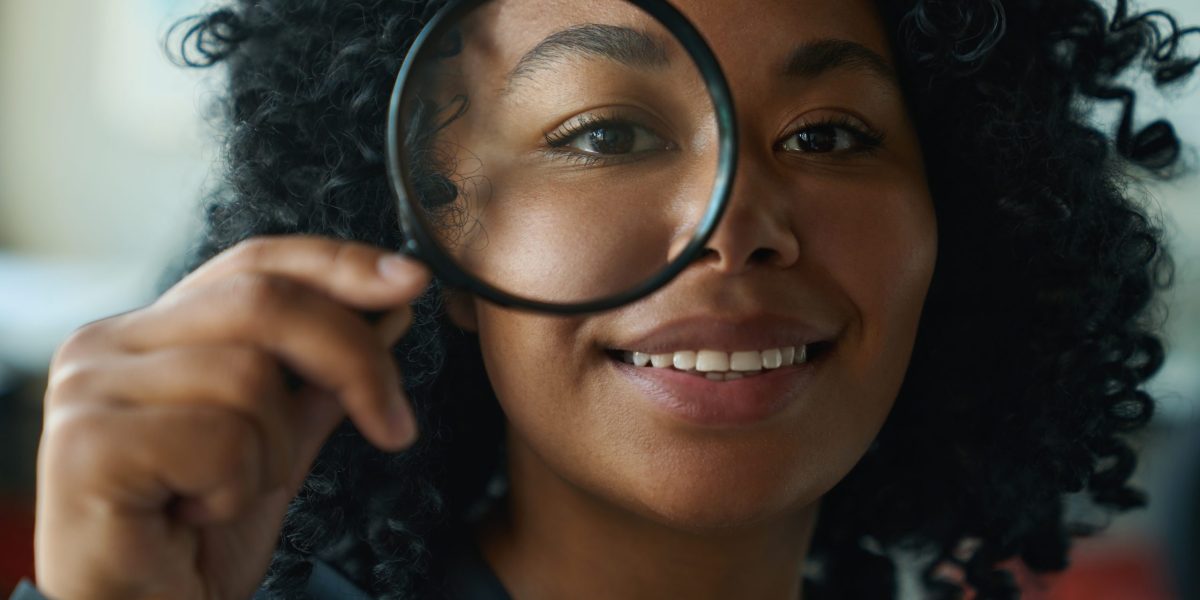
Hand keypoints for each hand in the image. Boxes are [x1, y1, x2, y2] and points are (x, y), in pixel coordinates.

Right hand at [34, 236, 430, 599]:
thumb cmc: (197, 539)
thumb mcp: (280, 443)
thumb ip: (322, 377)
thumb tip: (389, 305)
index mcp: (152, 332)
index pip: (254, 263)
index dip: (337, 264)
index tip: (411, 283)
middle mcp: (108, 344)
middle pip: (263, 302)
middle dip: (352, 360)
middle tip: (394, 426)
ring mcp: (87, 389)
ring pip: (246, 376)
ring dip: (270, 455)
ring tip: (227, 496)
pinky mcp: (84, 445)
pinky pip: (218, 438)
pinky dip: (233, 488)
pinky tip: (193, 515)